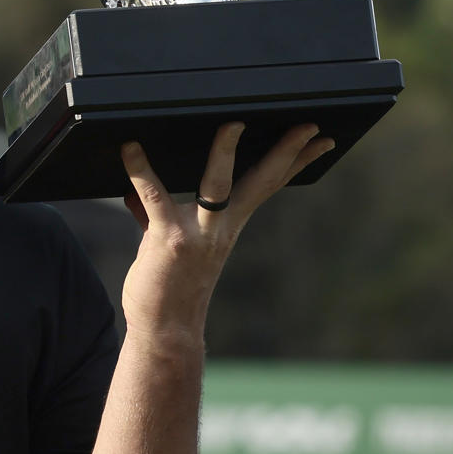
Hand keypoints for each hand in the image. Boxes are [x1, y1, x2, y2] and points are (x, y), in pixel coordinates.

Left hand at [118, 123, 335, 339]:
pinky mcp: (169, 240)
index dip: (297, 161)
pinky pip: (154, 196)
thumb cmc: (169, 287)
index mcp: (230, 224)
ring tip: (233, 123)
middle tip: (309, 123)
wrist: (166, 330)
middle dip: (287, 151)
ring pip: (217, 184)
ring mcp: (199, 233)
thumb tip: (135, 195)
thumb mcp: (171, 243)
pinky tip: (130, 148)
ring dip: (225, 152)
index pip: (270, 185)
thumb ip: (156, 216)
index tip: (321, 139)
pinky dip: (140, 170)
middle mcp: (222, 227)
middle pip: (261, 181)